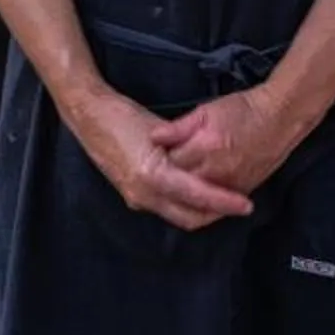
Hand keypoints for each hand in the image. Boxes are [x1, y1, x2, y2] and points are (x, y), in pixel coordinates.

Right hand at [69, 90, 254, 232]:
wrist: (88, 117)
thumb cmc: (123, 116)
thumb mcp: (159, 129)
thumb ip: (184, 148)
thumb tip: (211, 161)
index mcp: (153, 175)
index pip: (198, 197)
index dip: (224, 202)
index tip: (246, 204)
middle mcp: (144, 194)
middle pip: (190, 218)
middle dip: (216, 214)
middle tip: (238, 205)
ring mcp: (135, 198)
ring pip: (177, 216)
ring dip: (200, 211)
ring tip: (222, 198)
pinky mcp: (131, 195)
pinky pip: (164, 207)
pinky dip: (184, 204)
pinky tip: (196, 190)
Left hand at [149, 87, 307, 201]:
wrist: (279, 119)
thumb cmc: (242, 110)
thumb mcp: (206, 110)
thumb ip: (178, 127)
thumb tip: (153, 138)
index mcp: (205, 147)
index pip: (170, 163)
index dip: (163, 158)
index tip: (159, 154)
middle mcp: (216, 171)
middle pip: (182, 184)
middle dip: (172, 178)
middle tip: (167, 170)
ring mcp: (230, 185)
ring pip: (198, 199)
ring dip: (187, 192)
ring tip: (180, 183)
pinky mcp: (241, 192)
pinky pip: (217, 206)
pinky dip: (205, 202)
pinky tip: (197, 196)